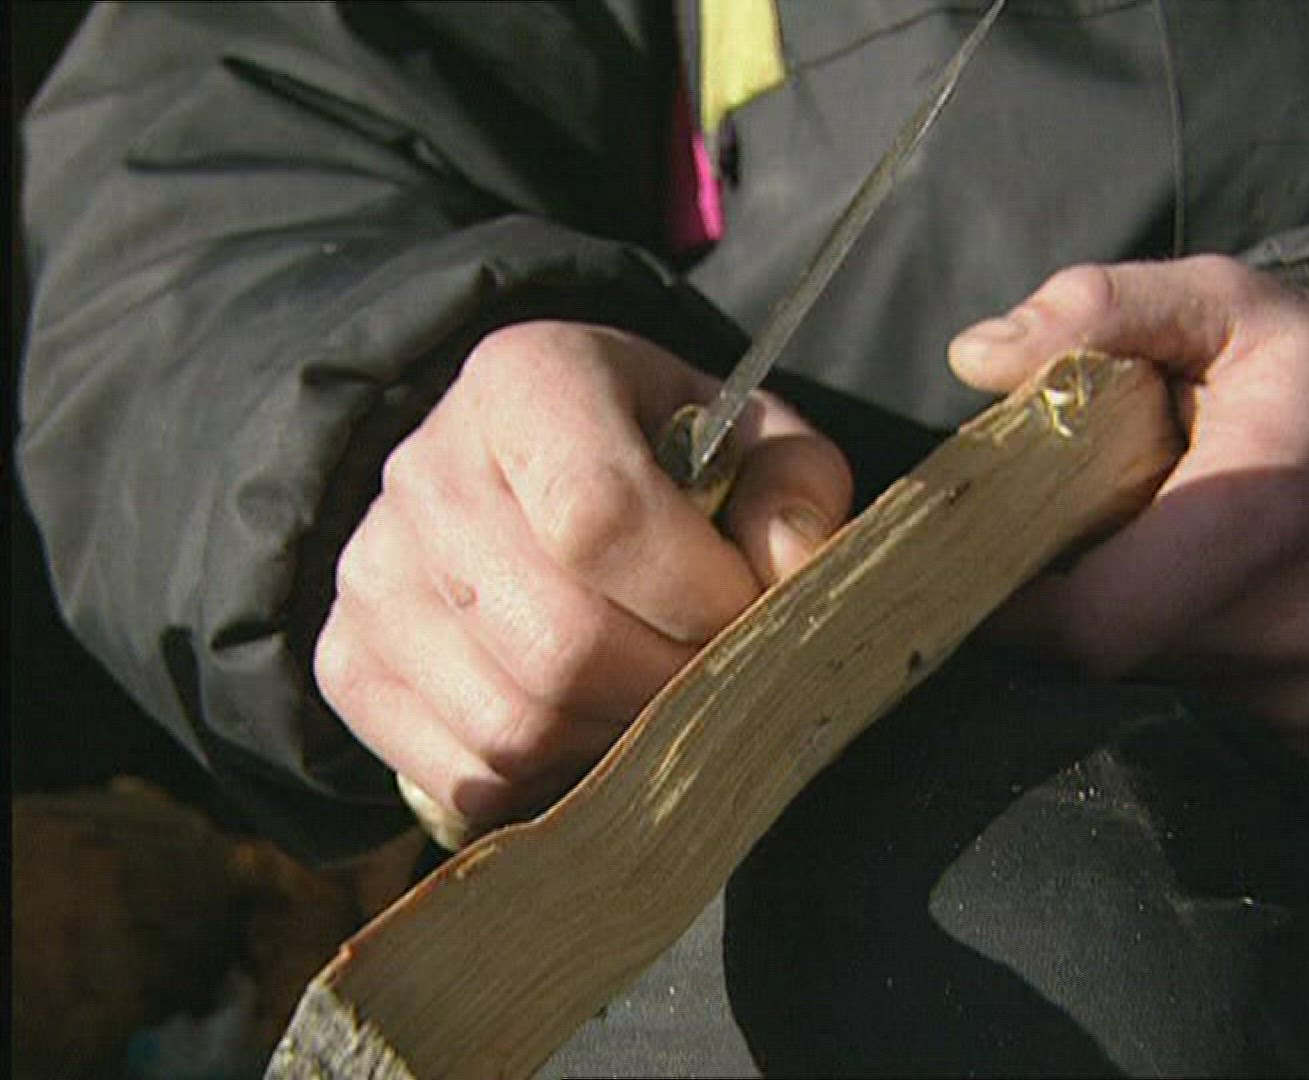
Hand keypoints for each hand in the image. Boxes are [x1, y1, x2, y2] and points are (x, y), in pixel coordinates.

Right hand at [315, 321, 851, 833]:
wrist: (521, 474)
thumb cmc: (657, 455)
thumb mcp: (747, 435)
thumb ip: (792, 484)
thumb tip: (789, 566)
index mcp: (525, 380)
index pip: (601, 516)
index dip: (697, 594)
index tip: (744, 605)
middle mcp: (426, 471)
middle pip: (561, 644)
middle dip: (667, 688)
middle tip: (709, 675)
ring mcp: (372, 573)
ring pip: (513, 727)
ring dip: (612, 744)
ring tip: (649, 697)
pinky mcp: (349, 661)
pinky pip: (463, 776)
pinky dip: (545, 783)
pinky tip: (582, 726)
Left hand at [947, 256, 1308, 756]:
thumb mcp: (1222, 304)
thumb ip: (1100, 308)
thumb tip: (976, 355)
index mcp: (1264, 513)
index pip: (1090, 621)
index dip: (1012, 603)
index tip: (979, 562)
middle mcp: (1295, 624)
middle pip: (1101, 663)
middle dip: (1053, 613)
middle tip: (1060, 546)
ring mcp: (1306, 693)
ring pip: (1138, 694)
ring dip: (1109, 637)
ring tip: (1136, 562)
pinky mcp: (1308, 727)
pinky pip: (1188, 716)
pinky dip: (1160, 664)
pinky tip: (1182, 603)